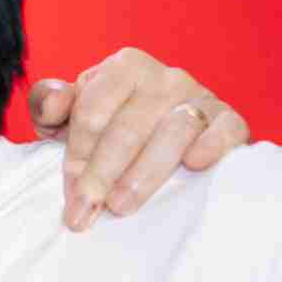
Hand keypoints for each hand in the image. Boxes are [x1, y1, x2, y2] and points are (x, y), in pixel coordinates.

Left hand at [30, 50, 247, 230]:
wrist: (169, 132)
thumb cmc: (113, 123)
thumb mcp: (73, 113)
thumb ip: (50, 104)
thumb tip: (52, 104)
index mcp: (123, 68)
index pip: (93, 113)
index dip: (77, 156)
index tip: (70, 194)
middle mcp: (165, 78)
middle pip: (127, 128)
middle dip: (101, 174)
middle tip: (86, 213)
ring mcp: (201, 97)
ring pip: (172, 132)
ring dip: (144, 173)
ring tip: (122, 206)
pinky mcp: (231, 120)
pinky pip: (226, 129)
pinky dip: (212, 145)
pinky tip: (195, 165)